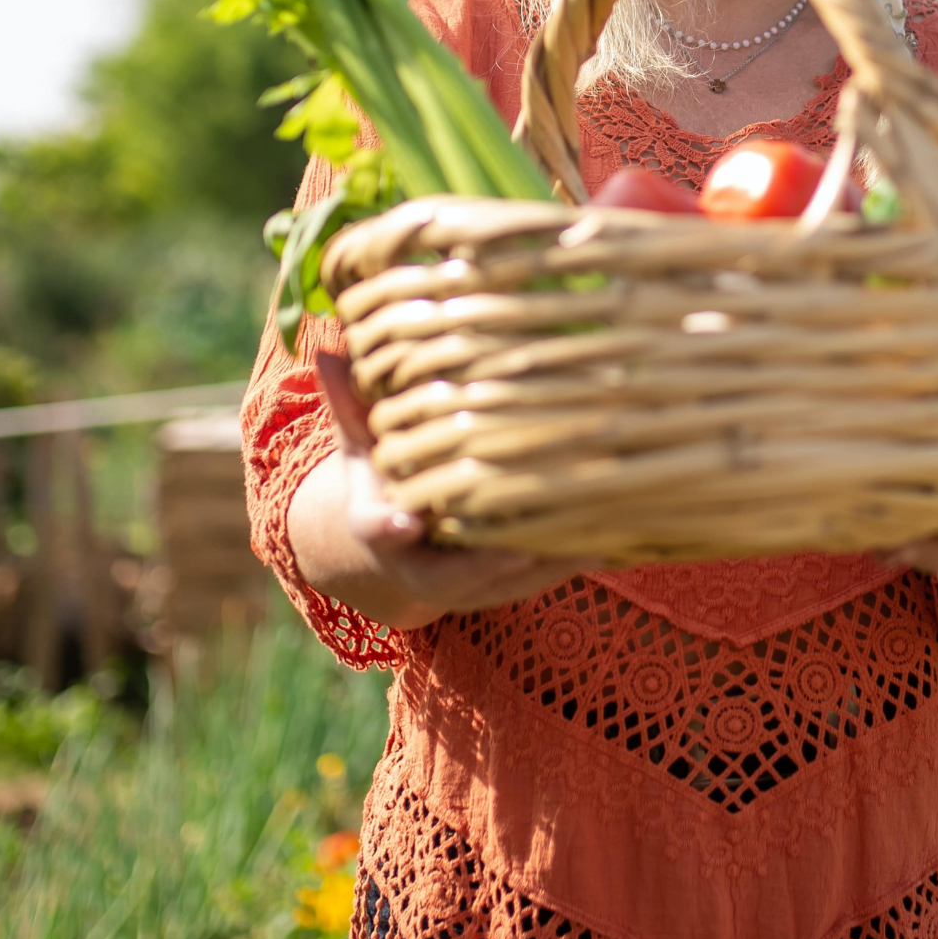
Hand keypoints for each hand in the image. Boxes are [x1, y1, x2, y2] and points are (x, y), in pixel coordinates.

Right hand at [288, 350, 603, 627]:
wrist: (394, 552)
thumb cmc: (382, 483)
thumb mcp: (359, 447)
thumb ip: (351, 405)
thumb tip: (327, 348)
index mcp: (378, 525)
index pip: (377, 529)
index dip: (388, 527)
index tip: (402, 521)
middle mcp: (417, 565)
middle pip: (450, 574)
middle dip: (489, 560)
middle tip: (524, 541)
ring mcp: (460, 585)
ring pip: (503, 584)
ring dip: (545, 565)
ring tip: (590, 537)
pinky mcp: (496, 590)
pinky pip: (533, 582)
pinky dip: (566, 564)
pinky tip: (609, 543)